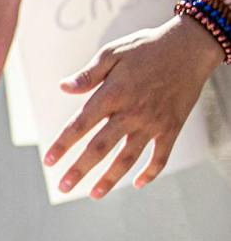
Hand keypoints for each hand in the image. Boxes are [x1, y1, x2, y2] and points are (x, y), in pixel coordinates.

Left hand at [45, 16, 222, 197]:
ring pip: (127, 158)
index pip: (80, 125)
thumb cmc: (147, 47)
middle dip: (79, 170)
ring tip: (94, 195)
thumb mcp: (113, 53)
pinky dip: (151, 171)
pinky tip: (138, 184)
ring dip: (110, 179)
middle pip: (100, 148)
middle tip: (63, 187)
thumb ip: (88, 75)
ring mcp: (152, 122)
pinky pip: (161, 155)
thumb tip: (63, 87)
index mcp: (112, 95)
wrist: (191, 46)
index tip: (48, 161)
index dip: (62, 144)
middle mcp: (131, 113)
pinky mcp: (172, 127)